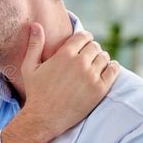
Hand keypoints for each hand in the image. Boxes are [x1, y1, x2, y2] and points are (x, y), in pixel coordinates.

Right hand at [20, 22, 119, 139]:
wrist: (44, 118)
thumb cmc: (36, 92)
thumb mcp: (29, 67)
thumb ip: (35, 44)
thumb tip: (36, 25)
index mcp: (64, 55)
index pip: (83, 36)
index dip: (84, 38)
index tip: (83, 43)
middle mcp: (80, 63)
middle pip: (95, 46)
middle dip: (91, 49)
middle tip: (87, 56)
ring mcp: (91, 76)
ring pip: (104, 57)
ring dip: (101, 58)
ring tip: (94, 64)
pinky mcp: (100, 89)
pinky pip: (113, 71)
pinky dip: (112, 68)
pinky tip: (106, 70)